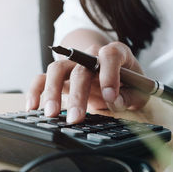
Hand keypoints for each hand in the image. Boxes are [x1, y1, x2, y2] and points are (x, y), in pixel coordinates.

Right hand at [26, 42, 148, 123]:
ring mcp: (73, 63)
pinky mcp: (60, 75)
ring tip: (51, 114)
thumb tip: (114, 100)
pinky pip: (42, 78)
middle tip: (76, 118)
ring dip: (52, 92)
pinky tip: (32, 107)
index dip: (110, 74)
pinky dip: (36, 91)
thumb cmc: (128, 82)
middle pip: (80, 68)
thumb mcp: (139, 90)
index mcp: (115, 53)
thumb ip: (130, 96)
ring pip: (57, 69)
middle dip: (78, 94)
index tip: (110, 96)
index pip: (110, 55)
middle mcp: (91, 54)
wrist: (113, 73)